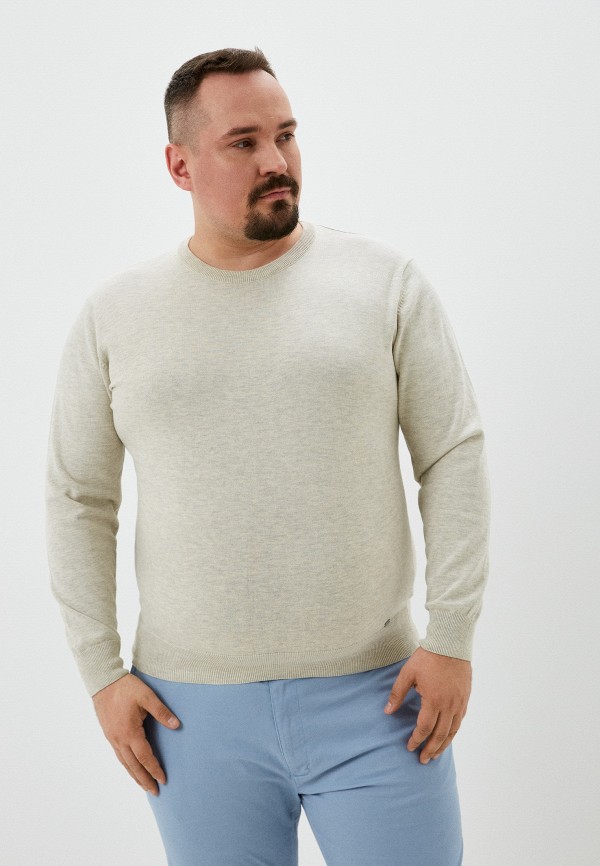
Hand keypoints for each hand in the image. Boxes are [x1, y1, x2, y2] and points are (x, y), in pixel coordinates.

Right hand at [92, 673, 179, 794]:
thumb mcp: (147, 696)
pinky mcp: (108, 734)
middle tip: (155, 792)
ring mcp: (112, 738)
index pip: (145, 757)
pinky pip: (118, 755)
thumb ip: (161, 712)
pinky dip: (126, 765)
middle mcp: (119, 739)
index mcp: (129, 732)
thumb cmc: (126, 687)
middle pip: (133, 766)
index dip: (154, 769)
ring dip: (134, 775)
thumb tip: (177, 725)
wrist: (103, 681)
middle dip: (144, 780)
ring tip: (144, 785)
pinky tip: (131, 768)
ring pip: (124, 763)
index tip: (163, 780)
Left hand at [383, 647, 470, 763]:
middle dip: (431, 749)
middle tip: (423, 760)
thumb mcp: (408, 673)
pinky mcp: (465, 698)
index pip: (424, 728)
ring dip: (443, 745)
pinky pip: (460, 721)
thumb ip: (397, 694)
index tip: (410, 747)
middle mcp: (449, 705)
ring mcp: (459, 702)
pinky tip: (448, 736)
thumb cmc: (427, 657)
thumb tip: (388, 711)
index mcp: (433, 700)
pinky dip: (453, 732)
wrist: (450, 644)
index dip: (416, 740)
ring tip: (436, 754)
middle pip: (440, 735)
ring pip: (453, 731)